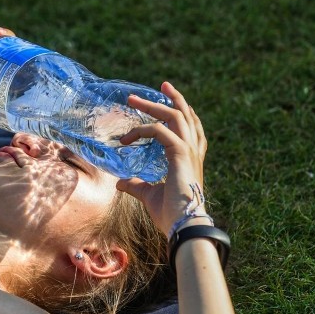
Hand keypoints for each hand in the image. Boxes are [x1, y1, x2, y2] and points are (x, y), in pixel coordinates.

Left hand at [115, 82, 208, 236]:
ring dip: (153, 105)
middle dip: (169, 99)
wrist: (182, 226)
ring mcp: (189, 151)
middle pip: (185, 115)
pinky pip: (160, 131)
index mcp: (191, 158)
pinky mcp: (180, 153)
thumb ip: (137, 185)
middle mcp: (193, 151)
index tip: (167, 97)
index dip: (182, 110)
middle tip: (155, 87)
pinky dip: (143, 130)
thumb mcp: (149, 195)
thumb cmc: (171, 214)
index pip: (191, 126)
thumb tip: (120, 183)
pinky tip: (127, 138)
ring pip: (174, 116)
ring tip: (133, 99)